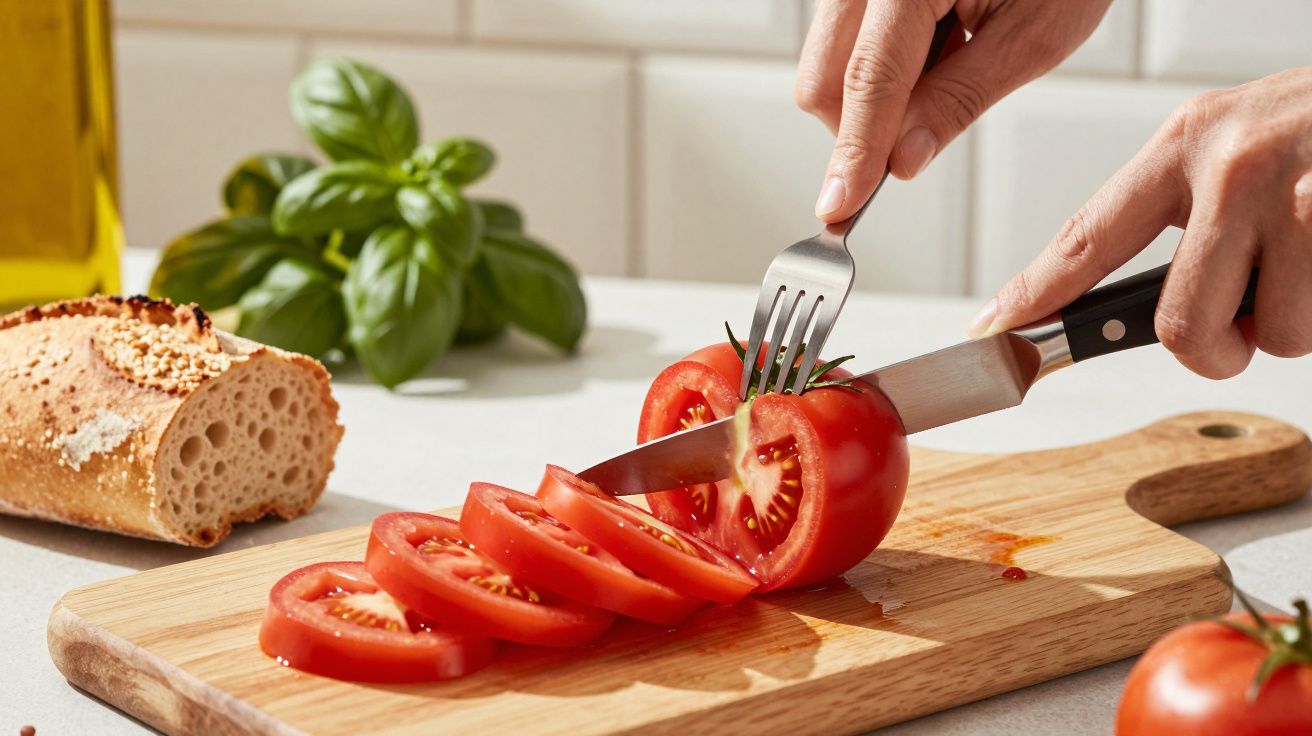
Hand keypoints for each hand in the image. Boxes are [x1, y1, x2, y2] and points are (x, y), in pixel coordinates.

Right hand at [797, 0, 1111, 220]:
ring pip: (827, 65)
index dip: (854, 153)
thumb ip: (959, 99)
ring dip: (876, 96)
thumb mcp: (1034, 34)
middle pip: (823, 79)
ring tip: (950, 62)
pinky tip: (934, 47)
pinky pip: (844, 44)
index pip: (868, 81)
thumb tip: (903, 159)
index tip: (841, 205)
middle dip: (860, 127)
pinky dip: (881, 68)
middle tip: (922, 134)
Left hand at [969, 67, 1311, 377]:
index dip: (1032, 295)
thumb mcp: (1242, 141)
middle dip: (1215, 348)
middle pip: (1182, 326)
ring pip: (1271, 336)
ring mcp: (1303, 203)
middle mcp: (1235, 169)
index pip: (1086, 237)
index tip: (992, 330)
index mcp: (1190, 143)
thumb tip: (1130, 301)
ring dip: (1295, 323)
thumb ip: (1187, 209)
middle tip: (1243, 326)